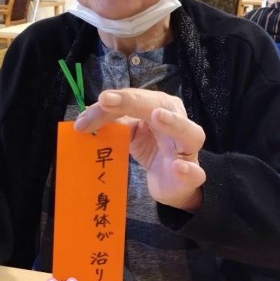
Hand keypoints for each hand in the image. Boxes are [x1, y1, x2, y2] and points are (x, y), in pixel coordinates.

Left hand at [74, 88, 205, 211]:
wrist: (172, 182)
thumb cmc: (152, 148)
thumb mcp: (130, 132)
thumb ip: (112, 123)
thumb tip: (85, 117)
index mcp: (161, 107)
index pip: (135, 99)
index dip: (112, 102)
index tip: (88, 110)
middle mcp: (178, 122)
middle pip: (158, 106)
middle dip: (132, 102)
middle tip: (106, 101)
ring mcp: (188, 149)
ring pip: (189, 132)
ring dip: (174, 123)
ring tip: (157, 117)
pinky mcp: (192, 175)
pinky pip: (194, 172)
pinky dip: (187, 170)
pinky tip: (177, 167)